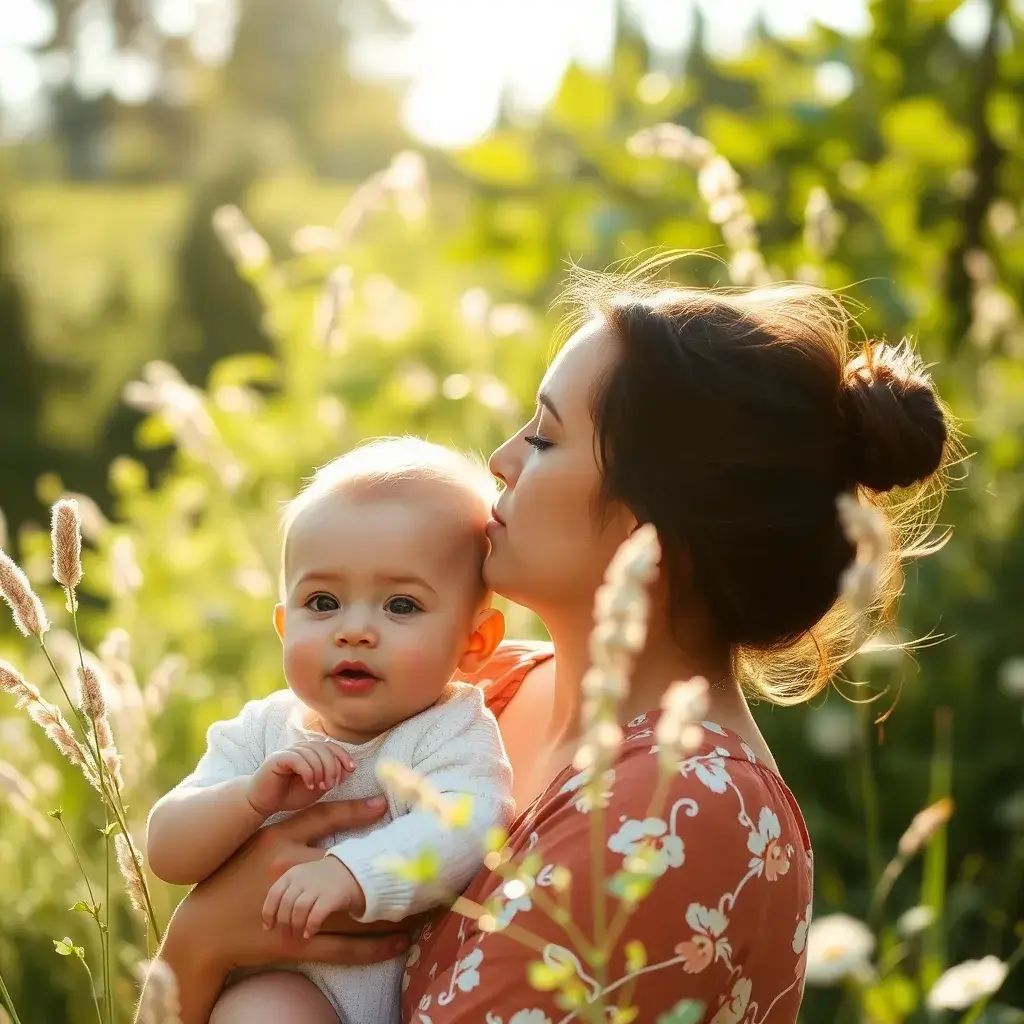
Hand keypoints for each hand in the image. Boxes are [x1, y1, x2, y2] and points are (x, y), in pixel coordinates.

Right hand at [150, 798, 411, 1023]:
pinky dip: (375, 947)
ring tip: (424, 906)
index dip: (354, 810)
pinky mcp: (297, 944)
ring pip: (354, 912)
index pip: (322, 818)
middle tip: (420, 861)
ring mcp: (294, 911)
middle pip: (348, 868)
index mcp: (278, 842)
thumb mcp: (262, 842)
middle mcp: (289, 874)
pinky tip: (400, 942)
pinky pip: (344, 948)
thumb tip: (341, 804)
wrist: (202, 929)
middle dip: (385, 867)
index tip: (384, 804)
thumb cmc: (235, 876)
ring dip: (391, 911)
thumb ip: (299, 821)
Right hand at [248, 740, 353, 816]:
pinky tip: (310, 785)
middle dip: (332, 767)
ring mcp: (289, 751)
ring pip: (313, 754)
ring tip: (321, 787)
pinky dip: (308, 772)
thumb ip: (330, 777)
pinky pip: (299, 759)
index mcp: (310, 751)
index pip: (331, 746)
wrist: (263, 802)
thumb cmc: (290, 794)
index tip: (351, 769)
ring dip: (321, 771)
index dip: (343, 755)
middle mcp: (300, 747)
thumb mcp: (317, 786)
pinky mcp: (278, 758)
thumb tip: (348, 770)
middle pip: (324, 749)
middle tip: (331, 785)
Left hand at [263, 855, 363, 938]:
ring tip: (298, 935)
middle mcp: (303, 879)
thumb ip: (287, 892)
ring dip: (296, 926)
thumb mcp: (302, 878)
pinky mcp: (332, 896)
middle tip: (287, 934)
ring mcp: (318, 886)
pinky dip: (310, 926)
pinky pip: (316, 915)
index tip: (269, 927)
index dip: (269, 913)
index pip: (274, 894)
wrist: (352, 871)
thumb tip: (269, 919)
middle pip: (286, 905)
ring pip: (299, 910)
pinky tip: (310, 933)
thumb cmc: (321, 880)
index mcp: (293, 874)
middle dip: (284, 924)